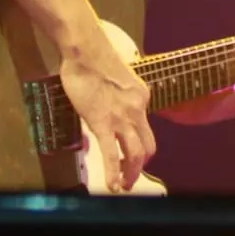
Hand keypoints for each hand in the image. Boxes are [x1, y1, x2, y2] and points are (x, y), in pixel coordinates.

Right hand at [61, 38, 154, 192]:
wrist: (86, 49)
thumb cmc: (93, 57)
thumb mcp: (114, 79)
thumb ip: (114, 96)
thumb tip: (104, 106)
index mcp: (141, 97)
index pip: (144, 126)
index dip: (136, 142)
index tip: (127, 152)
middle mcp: (138, 109)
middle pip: (148, 145)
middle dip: (141, 166)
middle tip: (130, 177)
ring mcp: (122, 118)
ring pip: (135, 154)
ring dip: (131, 174)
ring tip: (123, 186)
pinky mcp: (103, 123)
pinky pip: (112, 155)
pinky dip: (113, 173)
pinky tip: (111, 185)